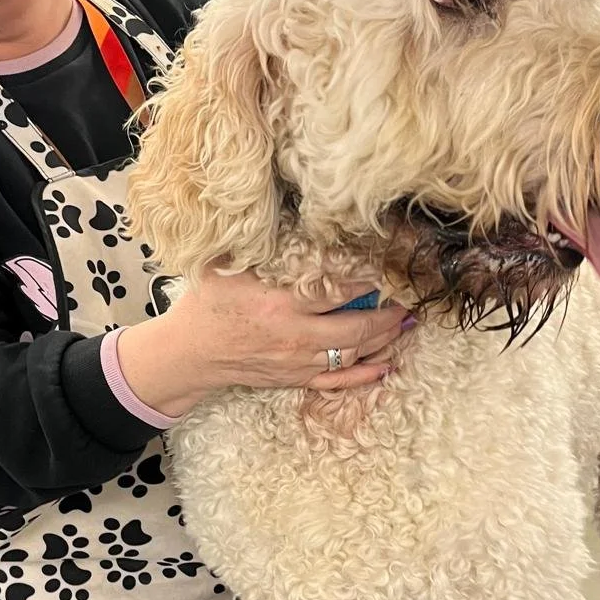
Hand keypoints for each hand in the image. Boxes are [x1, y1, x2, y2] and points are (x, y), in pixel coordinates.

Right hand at [117, 269, 412, 417]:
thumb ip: (262, 248)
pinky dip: (366, 374)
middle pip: (356, 329)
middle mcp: (294, 336)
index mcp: (280, 304)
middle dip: (388, 315)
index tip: (388, 269)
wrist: (191, 353)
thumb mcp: (229, 267)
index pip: (336, 292)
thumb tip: (293, 219)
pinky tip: (386, 364)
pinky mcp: (295, 378)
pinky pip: (339, 380)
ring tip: (405, 323)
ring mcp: (297, 361)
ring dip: (383, 340)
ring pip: (353, 354)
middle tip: (408, 299)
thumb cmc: (209, 304)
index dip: (368, 283)